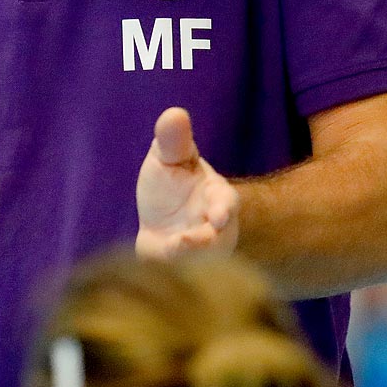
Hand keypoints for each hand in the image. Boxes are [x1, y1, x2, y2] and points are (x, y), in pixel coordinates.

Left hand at [135, 107, 238, 258]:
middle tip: (190, 241)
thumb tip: (175, 113)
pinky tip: (160, 253)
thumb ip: (174, 140)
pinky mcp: (176, 270)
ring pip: (198, 261)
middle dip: (207, 242)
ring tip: (173, 247)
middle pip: (218, 241)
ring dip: (186, 256)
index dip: (223, 208)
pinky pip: (174, 272)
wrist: (161, 223)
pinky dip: (167, 264)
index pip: (226, 203)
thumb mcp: (170, 157)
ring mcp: (197, 254)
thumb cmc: (171, 185)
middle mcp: (213, 230)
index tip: (219, 215)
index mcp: (216, 199)